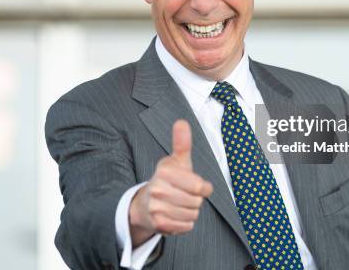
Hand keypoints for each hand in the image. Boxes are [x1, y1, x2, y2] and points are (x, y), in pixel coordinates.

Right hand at [129, 119, 213, 245]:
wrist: (146, 204)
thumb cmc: (168, 180)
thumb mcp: (176, 161)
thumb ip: (181, 143)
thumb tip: (182, 121)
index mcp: (164, 172)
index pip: (198, 186)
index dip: (202, 188)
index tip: (197, 185)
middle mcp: (157, 189)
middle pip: (196, 202)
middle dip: (195, 200)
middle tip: (185, 195)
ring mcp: (156, 208)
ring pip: (192, 214)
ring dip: (191, 211)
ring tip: (180, 205)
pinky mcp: (158, 224)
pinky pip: (186, 226)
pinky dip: (185, 223)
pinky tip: (176, 215)